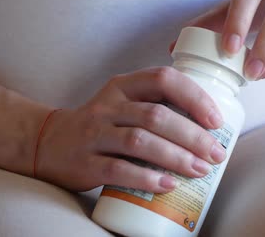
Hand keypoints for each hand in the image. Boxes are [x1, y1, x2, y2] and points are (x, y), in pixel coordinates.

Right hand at [34, 67, 226, 192]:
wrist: (48, 142)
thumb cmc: (99, 125)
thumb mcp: (122, 103)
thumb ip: (155, 105)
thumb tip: (207, 128)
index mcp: (122, 86)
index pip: (163, 79)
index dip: (194, 97)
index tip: (216, 120)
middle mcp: (108, 106)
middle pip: (156, 115)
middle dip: (192, 135)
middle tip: (216, 154)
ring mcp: (94, 134)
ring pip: (140, 141)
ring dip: (175, 157)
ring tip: (200, 170)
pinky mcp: (85, 162)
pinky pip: (119, 169)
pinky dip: (147, 178)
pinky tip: (168, 185)